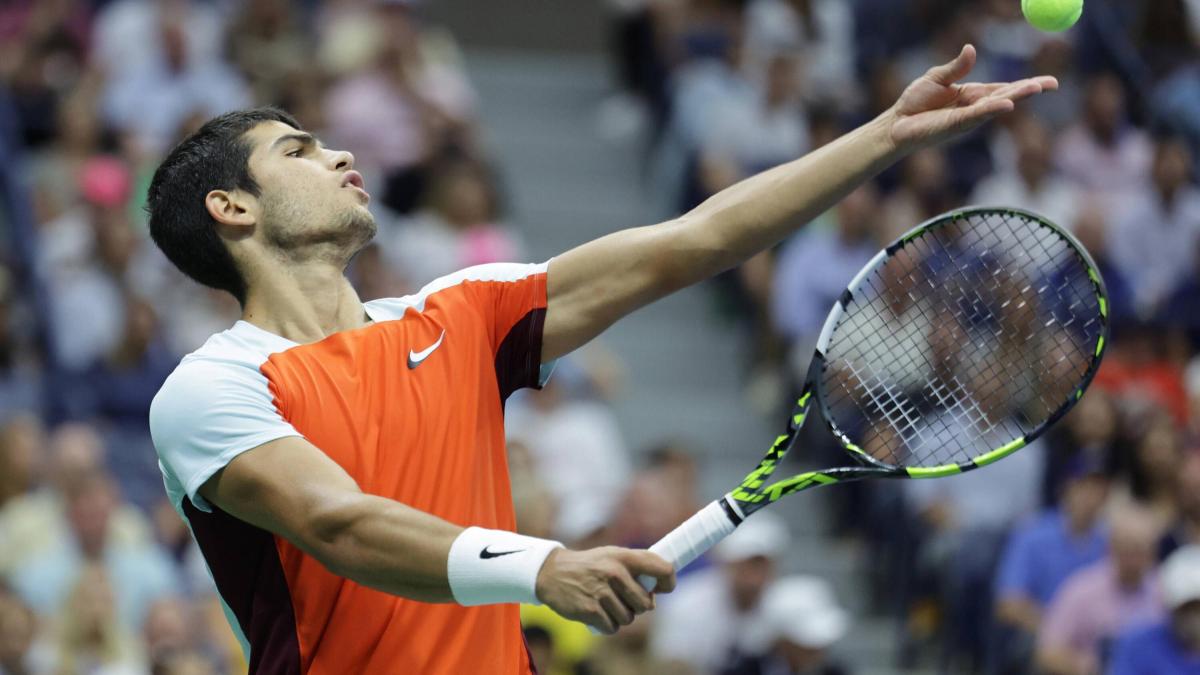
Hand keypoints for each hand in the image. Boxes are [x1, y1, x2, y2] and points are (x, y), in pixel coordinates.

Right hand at [535, 546, 675, 633]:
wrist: (552, 573)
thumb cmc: (589, 566)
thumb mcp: (611, 556)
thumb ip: (635, 567)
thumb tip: (658, 589)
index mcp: (624, 556)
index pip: (662, 569)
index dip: (669, 582)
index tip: (662, 589)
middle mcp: (615, 572)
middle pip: (645, 604)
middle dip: (637, 607)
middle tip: (622, 599)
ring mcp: (601, 592)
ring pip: (628, 619)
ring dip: (619, 617)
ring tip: (605, 604)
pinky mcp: (589, 610)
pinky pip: (612, 627)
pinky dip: (606, 625)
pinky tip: (596, 612)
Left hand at [885, 44, 1057, 152]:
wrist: (896, 123)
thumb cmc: (915, 102)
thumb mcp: (937, 78)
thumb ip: (956, 66)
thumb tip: (972, 48)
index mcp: (973, 95)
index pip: (1004, 89)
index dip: (1026, 85)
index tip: (1049, 82)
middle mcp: (975, 108)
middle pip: (1007, 97)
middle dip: (1029, 91)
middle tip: (1051, 84)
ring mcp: (967, 118)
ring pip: (996, 106)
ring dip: (1017, 97)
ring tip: (1036, 88)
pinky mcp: (956, 126)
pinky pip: (977, 116)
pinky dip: (992, 109)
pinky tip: (1006, 105)